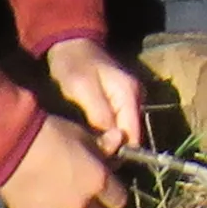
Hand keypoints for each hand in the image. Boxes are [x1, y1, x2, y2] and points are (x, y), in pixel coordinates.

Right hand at [1, 110, 131, 207]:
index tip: (104, 186)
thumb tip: (119, 140)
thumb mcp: (81, 134)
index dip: (112, 193)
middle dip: (89, 206)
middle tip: (77, 192)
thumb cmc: (52, 133)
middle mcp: (81, 205)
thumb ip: (102, 145)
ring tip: (56, 201)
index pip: (118, 201)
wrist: (12, 145)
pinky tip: (34, 203)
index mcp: (98, 183)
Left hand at [47, 35, 153, 161]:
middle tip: (88, 157)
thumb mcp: (81, 87)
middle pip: (130, 136)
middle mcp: (136, 97)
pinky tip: (89, 138)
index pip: (133, 136)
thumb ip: (99, 113)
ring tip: (86, 150)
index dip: (117, 152)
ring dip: (107, 142)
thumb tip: (112, 140)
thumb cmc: (74, 65)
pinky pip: (117, 125)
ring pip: (123, 132)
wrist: (71, 44)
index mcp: (129, 94)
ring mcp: (129, 99)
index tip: (96, 162)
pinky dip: (105, 134)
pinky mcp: (120, 102)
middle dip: (112, 149)